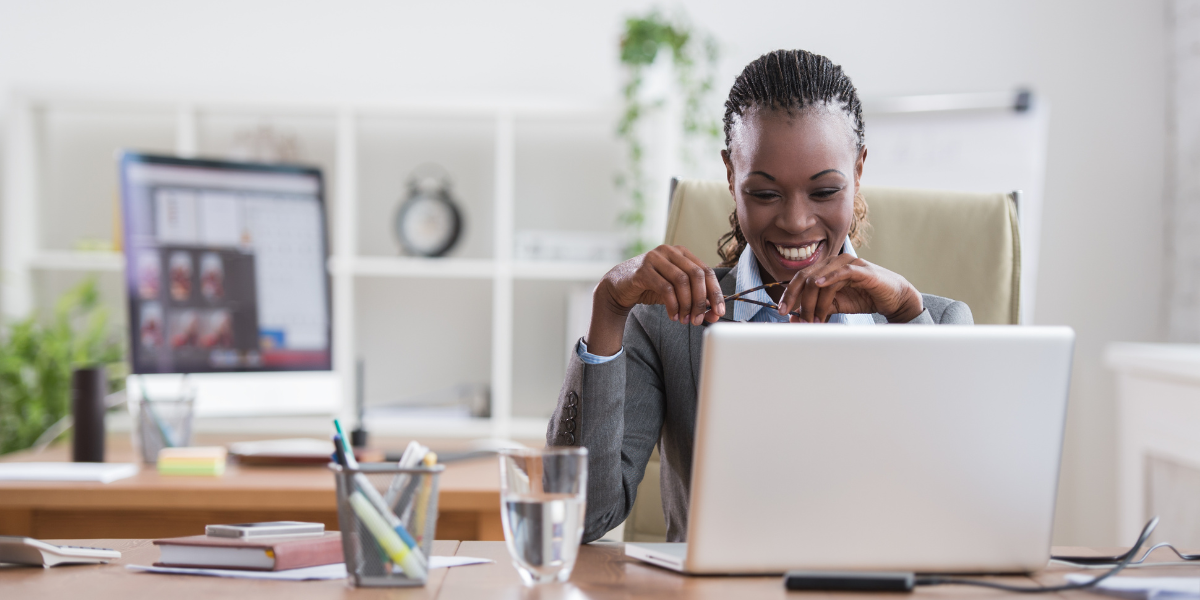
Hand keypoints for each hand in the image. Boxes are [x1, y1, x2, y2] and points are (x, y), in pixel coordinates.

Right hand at [586, 246, 725, 355]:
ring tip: (685, 320)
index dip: (715, 293)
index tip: (719, 312)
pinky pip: (665, 288)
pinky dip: (672, 305)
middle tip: (699, 319)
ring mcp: (655, 258)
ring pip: (682, 281)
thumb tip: (714, 315)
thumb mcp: (676, 293)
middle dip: (701, 301)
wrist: (620, 287)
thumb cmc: (651, 288)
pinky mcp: (643, 270)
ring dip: (687, 304)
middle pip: (696, 275)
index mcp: (682, 253)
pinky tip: (673, 316)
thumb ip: (694, 300)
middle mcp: (670, 251)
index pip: (707, 271)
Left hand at [776, 254, 922, 322]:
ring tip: (814, 318)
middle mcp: (833, 262)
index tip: (782, 310)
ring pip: (820, 278)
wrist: (892, 298)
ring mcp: (847, 263)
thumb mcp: (835, 305)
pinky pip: (842, 271)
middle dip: (798, 299)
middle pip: (806, 277)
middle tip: (795, 317)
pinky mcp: (861, 269)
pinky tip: (819, 285)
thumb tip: (795, 316)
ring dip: (815, 301)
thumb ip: (816, 308)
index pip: (800, 278)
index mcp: (824, 268)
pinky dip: (829, 277)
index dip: (789, 294)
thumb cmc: (864, 298)